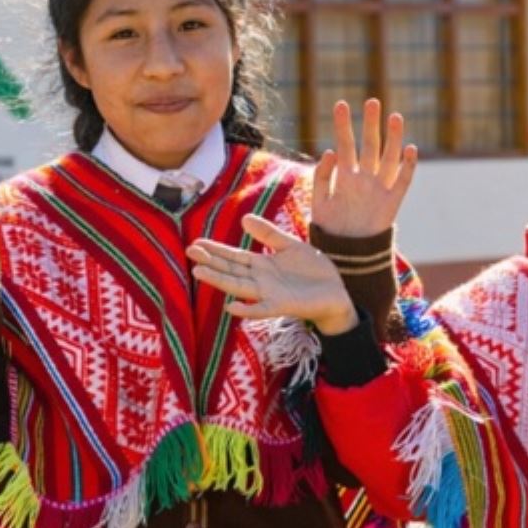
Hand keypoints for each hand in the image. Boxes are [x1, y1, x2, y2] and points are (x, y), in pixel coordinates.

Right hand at [188, 215, 359, 333]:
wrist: (337, 292)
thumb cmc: (314, 271)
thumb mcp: (291, 246)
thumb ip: (269, 234)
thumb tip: (243, 218)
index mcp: (262, 264)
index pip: (234, 256)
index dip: (215, 250)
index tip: (196, 243)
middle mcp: (261, 280)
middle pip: (231, 269)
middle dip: (211, 261)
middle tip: (190, 251)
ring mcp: (270, 293)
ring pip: (239, 286)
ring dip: (219, 280)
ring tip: (199, 272)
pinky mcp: (283, 305)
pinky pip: (261, 309)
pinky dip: (247, 309)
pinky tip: (231, 307)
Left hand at [310, 99, 418, 238]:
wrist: (347, 254)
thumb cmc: (330, 228)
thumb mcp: (318, 202)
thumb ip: (321, 178)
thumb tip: (330, 151)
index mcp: (345, 176)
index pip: (345, 144)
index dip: (343, 125)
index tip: (341, 104)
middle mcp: (364, 178)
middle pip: (370, 145)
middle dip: (371, 124)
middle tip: (372, 102)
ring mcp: (379, 188)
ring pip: (388, 158)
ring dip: (393, 138)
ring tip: (395, 116)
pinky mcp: (392, 202)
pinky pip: (403, 181)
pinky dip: (408, 166)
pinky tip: (410, 149)